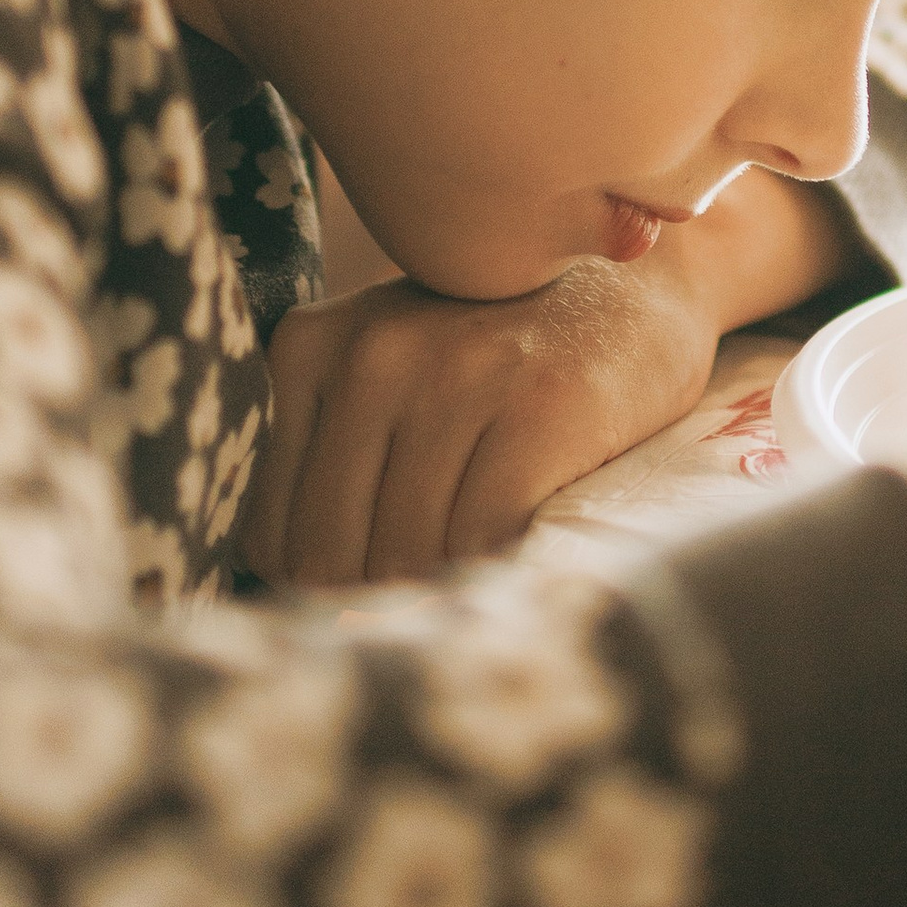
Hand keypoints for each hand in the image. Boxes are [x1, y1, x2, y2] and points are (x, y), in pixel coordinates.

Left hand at [242, 170, 862, 587]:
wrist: (636, 285)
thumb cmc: (501, 356)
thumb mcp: (390, 370)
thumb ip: (329, 463)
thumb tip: (298, 608)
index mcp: (310, 348)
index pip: (270, 531)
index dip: (313, 592)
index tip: (367, 602)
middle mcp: (371, 353)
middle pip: (328, 553)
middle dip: (370, 605)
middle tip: (423, 621)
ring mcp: (457, 373)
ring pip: (404, 556)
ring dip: (436, 598)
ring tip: (471, 599)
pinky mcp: (539, 405)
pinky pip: (480, 540)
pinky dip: (493, 577)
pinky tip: (514, 570)